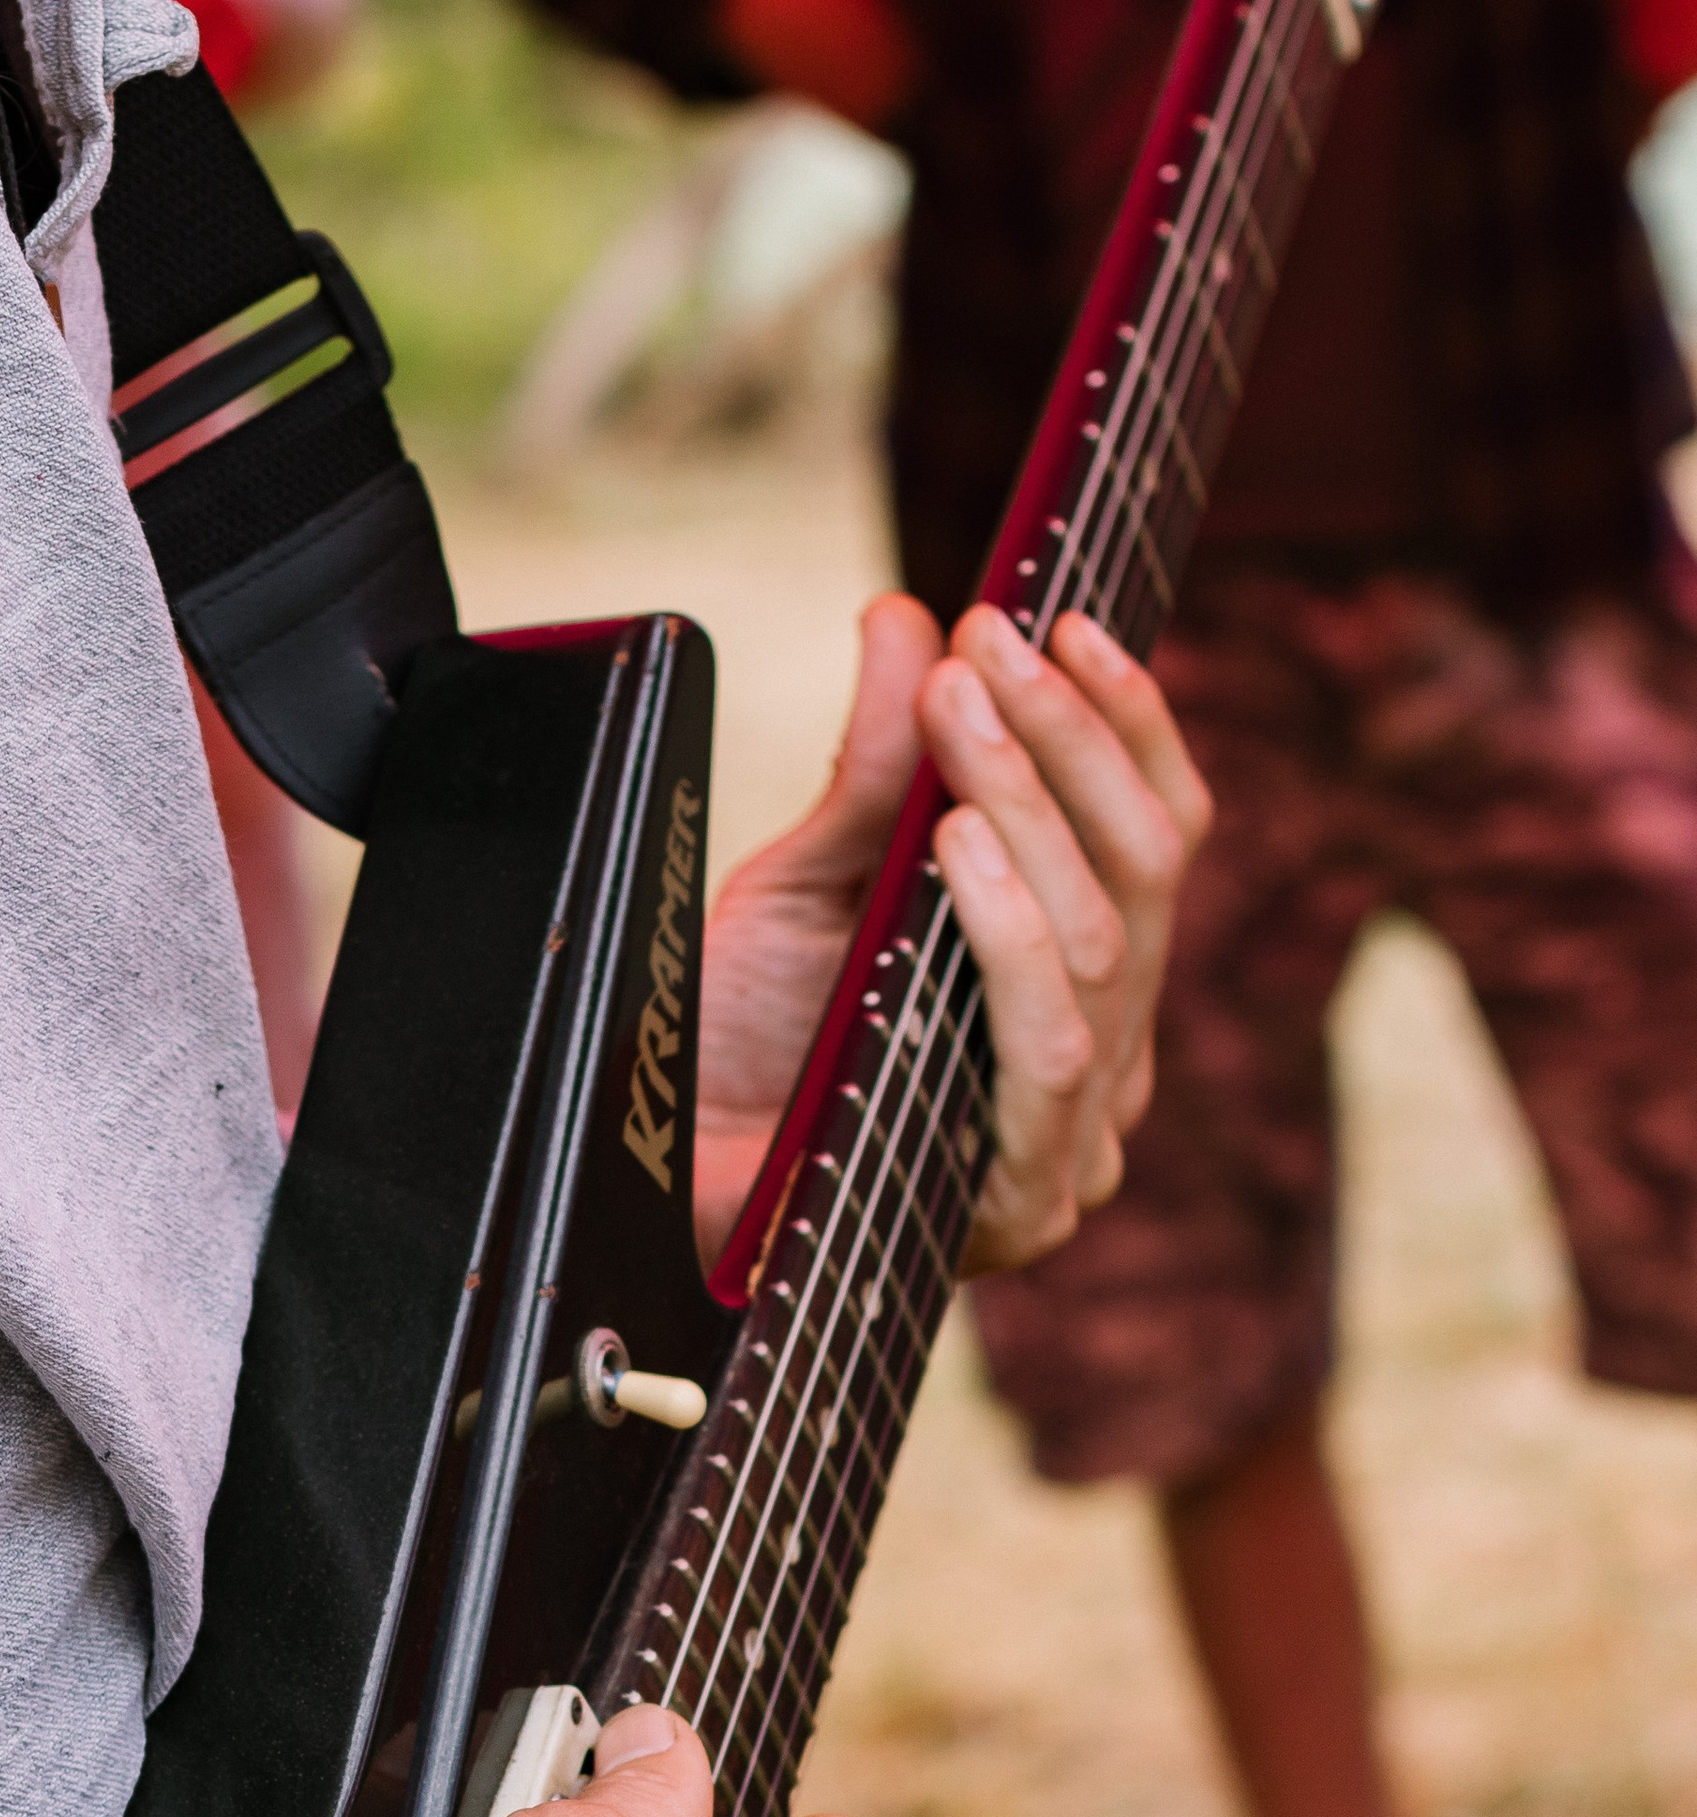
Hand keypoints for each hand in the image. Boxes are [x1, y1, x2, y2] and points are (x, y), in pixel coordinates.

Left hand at [692, 595, 1213, 1275]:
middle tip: (985, 642)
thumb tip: (905, 613)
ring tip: (960, 709)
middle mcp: (1100, 1062)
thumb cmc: (740, 1058)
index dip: (1126, 722)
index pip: (1155, 839)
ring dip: (1030, 803)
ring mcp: (1071, 1139)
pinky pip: (1048, 1047)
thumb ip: (877, 769)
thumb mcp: (811, 885)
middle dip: (1065, 738)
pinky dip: (1009, 931)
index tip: (1062, 613)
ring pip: (1102, 943)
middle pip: (1140, 875)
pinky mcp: (1020, 1203)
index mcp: (1079, 984)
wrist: (661, 1200)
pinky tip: (960, 848)